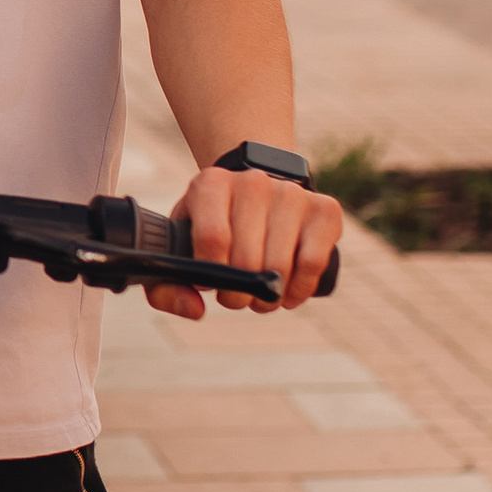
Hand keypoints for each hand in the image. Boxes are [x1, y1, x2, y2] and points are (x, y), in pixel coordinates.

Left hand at [148, 160, 342, 317]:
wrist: (255, 193)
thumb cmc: (211, 226)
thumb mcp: (179, 245)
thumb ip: (167, 285)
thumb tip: (195, 309)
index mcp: (211, 184)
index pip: (213, 238)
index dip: (211, 275)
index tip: (208, 284)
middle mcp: (253, 182)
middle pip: (246, 260)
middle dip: (238, 295)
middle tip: (234, 298)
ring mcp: (291, 194)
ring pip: (279, 266)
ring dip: (267, 297)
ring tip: (259, 297)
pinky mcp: (324, 209)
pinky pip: (313, 263)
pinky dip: (299, 290)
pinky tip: (287, 295)